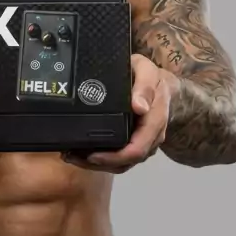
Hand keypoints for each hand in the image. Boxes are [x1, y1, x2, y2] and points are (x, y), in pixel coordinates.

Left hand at [63, 54, 174, 173]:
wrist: (162, 85)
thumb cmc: (152, 77)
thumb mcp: (147, 71)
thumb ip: (144, 86)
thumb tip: (138, 106)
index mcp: (154, 121)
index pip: (137, 149)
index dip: (114, 157)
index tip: (92, 156)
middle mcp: (151, 137)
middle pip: (127, 162)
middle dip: (99, 163)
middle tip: (72, 157)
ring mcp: (144, 143)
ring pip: (123, 164)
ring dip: (97, 165)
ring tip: (72, 156)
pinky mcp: (135, 144)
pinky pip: (121, 159)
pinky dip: (102, 160)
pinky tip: (82, 154)